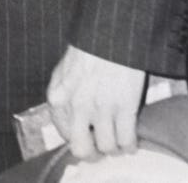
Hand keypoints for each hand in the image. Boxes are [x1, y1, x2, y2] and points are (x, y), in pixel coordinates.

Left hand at [46, 45, 144, 159]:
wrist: (108, 33)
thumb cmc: (87, 49)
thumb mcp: (64, 71)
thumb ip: (64, 96)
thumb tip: (69, 120)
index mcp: (57, 96)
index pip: (63, 134)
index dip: (78, 138)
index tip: (87, 136)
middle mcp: (75, 106)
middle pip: (82, 150)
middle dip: (93, 152)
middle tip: (101, 145)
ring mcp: (100, 109)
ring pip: (107, 148)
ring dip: (114, 146)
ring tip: (118, 138)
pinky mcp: (123, 108)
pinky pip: (127, 141)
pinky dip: (130, 144)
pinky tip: (130, 137)